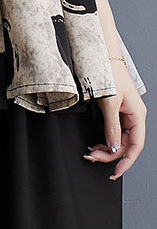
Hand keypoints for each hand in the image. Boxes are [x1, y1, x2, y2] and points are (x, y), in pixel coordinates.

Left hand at [84, 63, 146, 179]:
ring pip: (118, 139)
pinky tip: (95, 143)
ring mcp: (125, 114)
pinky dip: (104, 139)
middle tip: (92, 157)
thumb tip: (112, 148)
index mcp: (137, 115)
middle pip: (125, 144)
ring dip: (105, 148)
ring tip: (91, 151)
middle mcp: (134, 116)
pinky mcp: (116, 111)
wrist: (102, 57)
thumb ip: (111, 127)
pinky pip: (113, 131)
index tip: (115, 172)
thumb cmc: (109, 74)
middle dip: (109, 154)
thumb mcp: (109, 102)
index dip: (126, 161)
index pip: (135, 145)